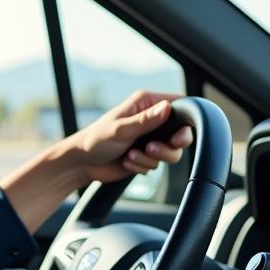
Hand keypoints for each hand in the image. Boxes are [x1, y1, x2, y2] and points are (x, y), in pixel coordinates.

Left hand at [68, 90, 193, 186]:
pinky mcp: (147, 155)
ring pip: (171, 152)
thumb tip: (167, 107)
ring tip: (132, 156)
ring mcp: (150, 138)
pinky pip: (157, 163)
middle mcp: (151, 119)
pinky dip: (143, 165)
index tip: (178, 137)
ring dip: (151, 158)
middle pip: (181, 132)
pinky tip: (127, 161)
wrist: (83, 163)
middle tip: (153, 149)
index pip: (179, 104)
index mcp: (146, 103)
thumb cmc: (96, 139)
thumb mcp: (121, 129)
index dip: (186, 120)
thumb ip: (145, 120)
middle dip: (170, 146)